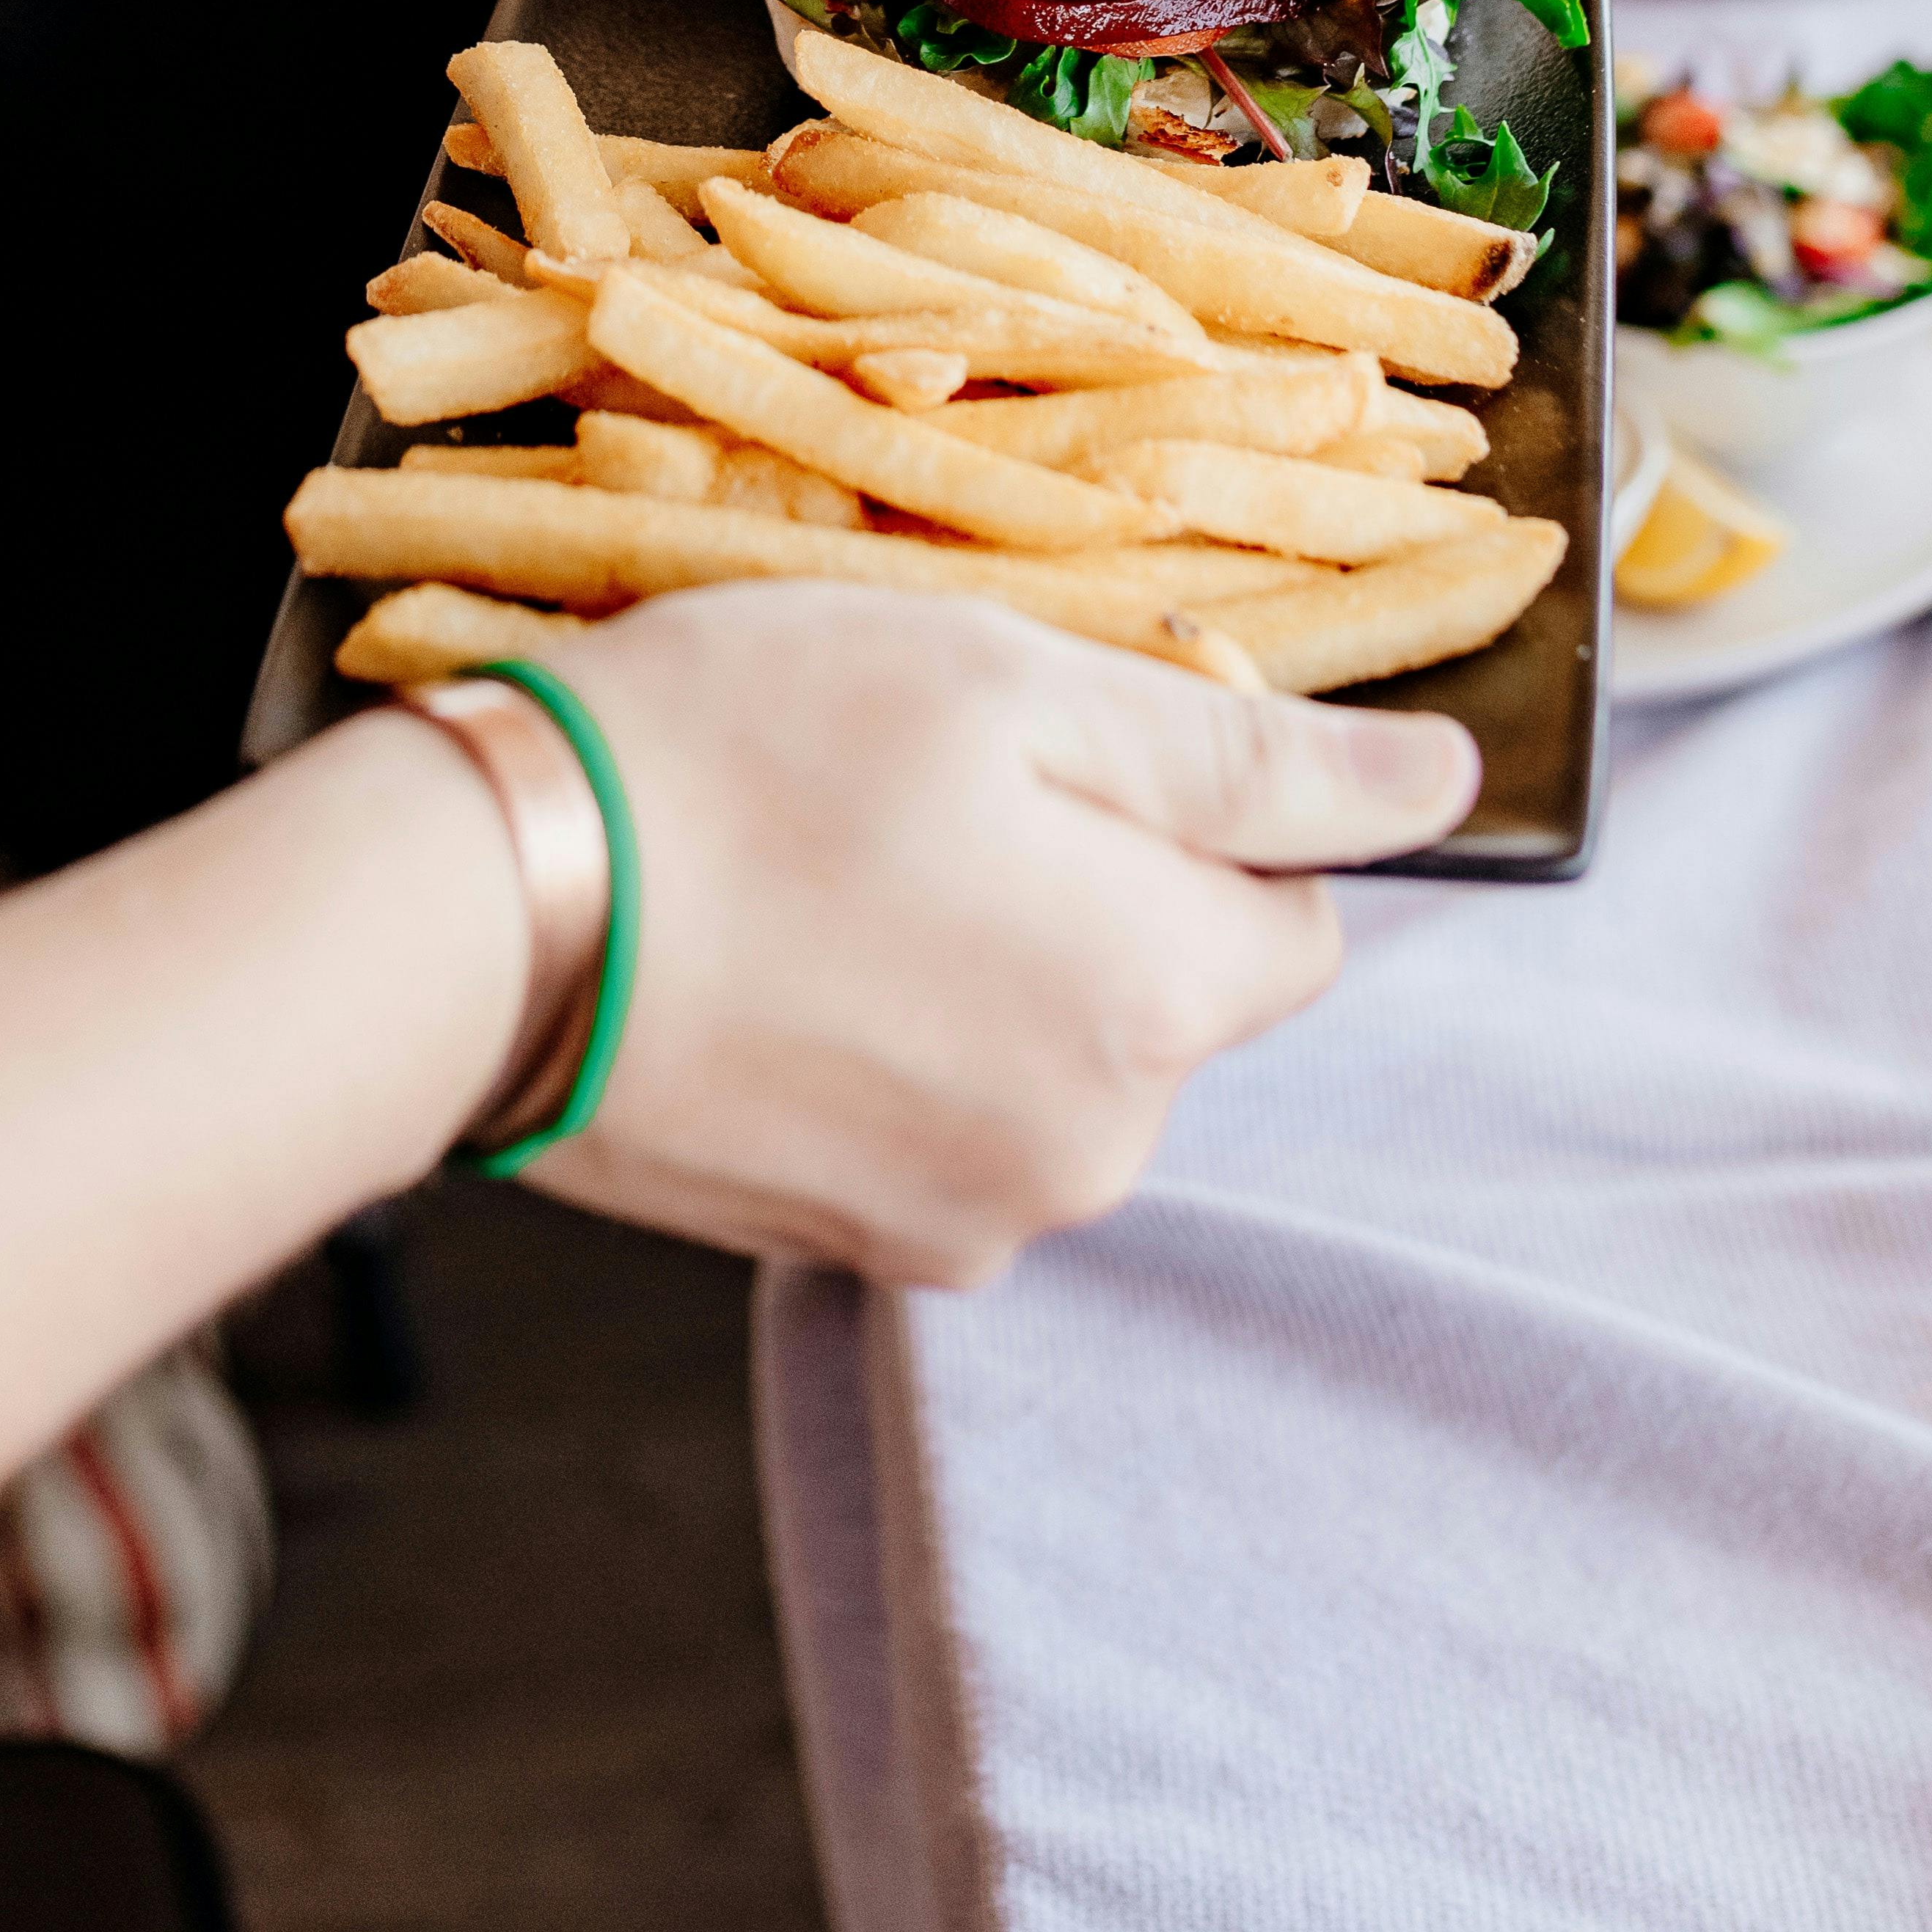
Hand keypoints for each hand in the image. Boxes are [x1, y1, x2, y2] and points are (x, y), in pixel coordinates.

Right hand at [502, 588, 1473, 1279]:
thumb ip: (1246, 756)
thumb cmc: (744, 753)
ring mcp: (962, 1224)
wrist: (486, 918)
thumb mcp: (1012, 683)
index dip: (1201, 812)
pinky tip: (780, 956)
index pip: (1298, 914)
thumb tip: (1445, 786)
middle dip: (1085, 892)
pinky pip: (939, 1126)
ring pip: (1049, 1061)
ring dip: (980, 966)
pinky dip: (889, 1043)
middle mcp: (1091, 1150)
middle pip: (1168, 996)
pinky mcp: (845, 1248)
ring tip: (826, 867)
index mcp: (1155, 998)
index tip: (1061, 743)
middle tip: (916, 787)